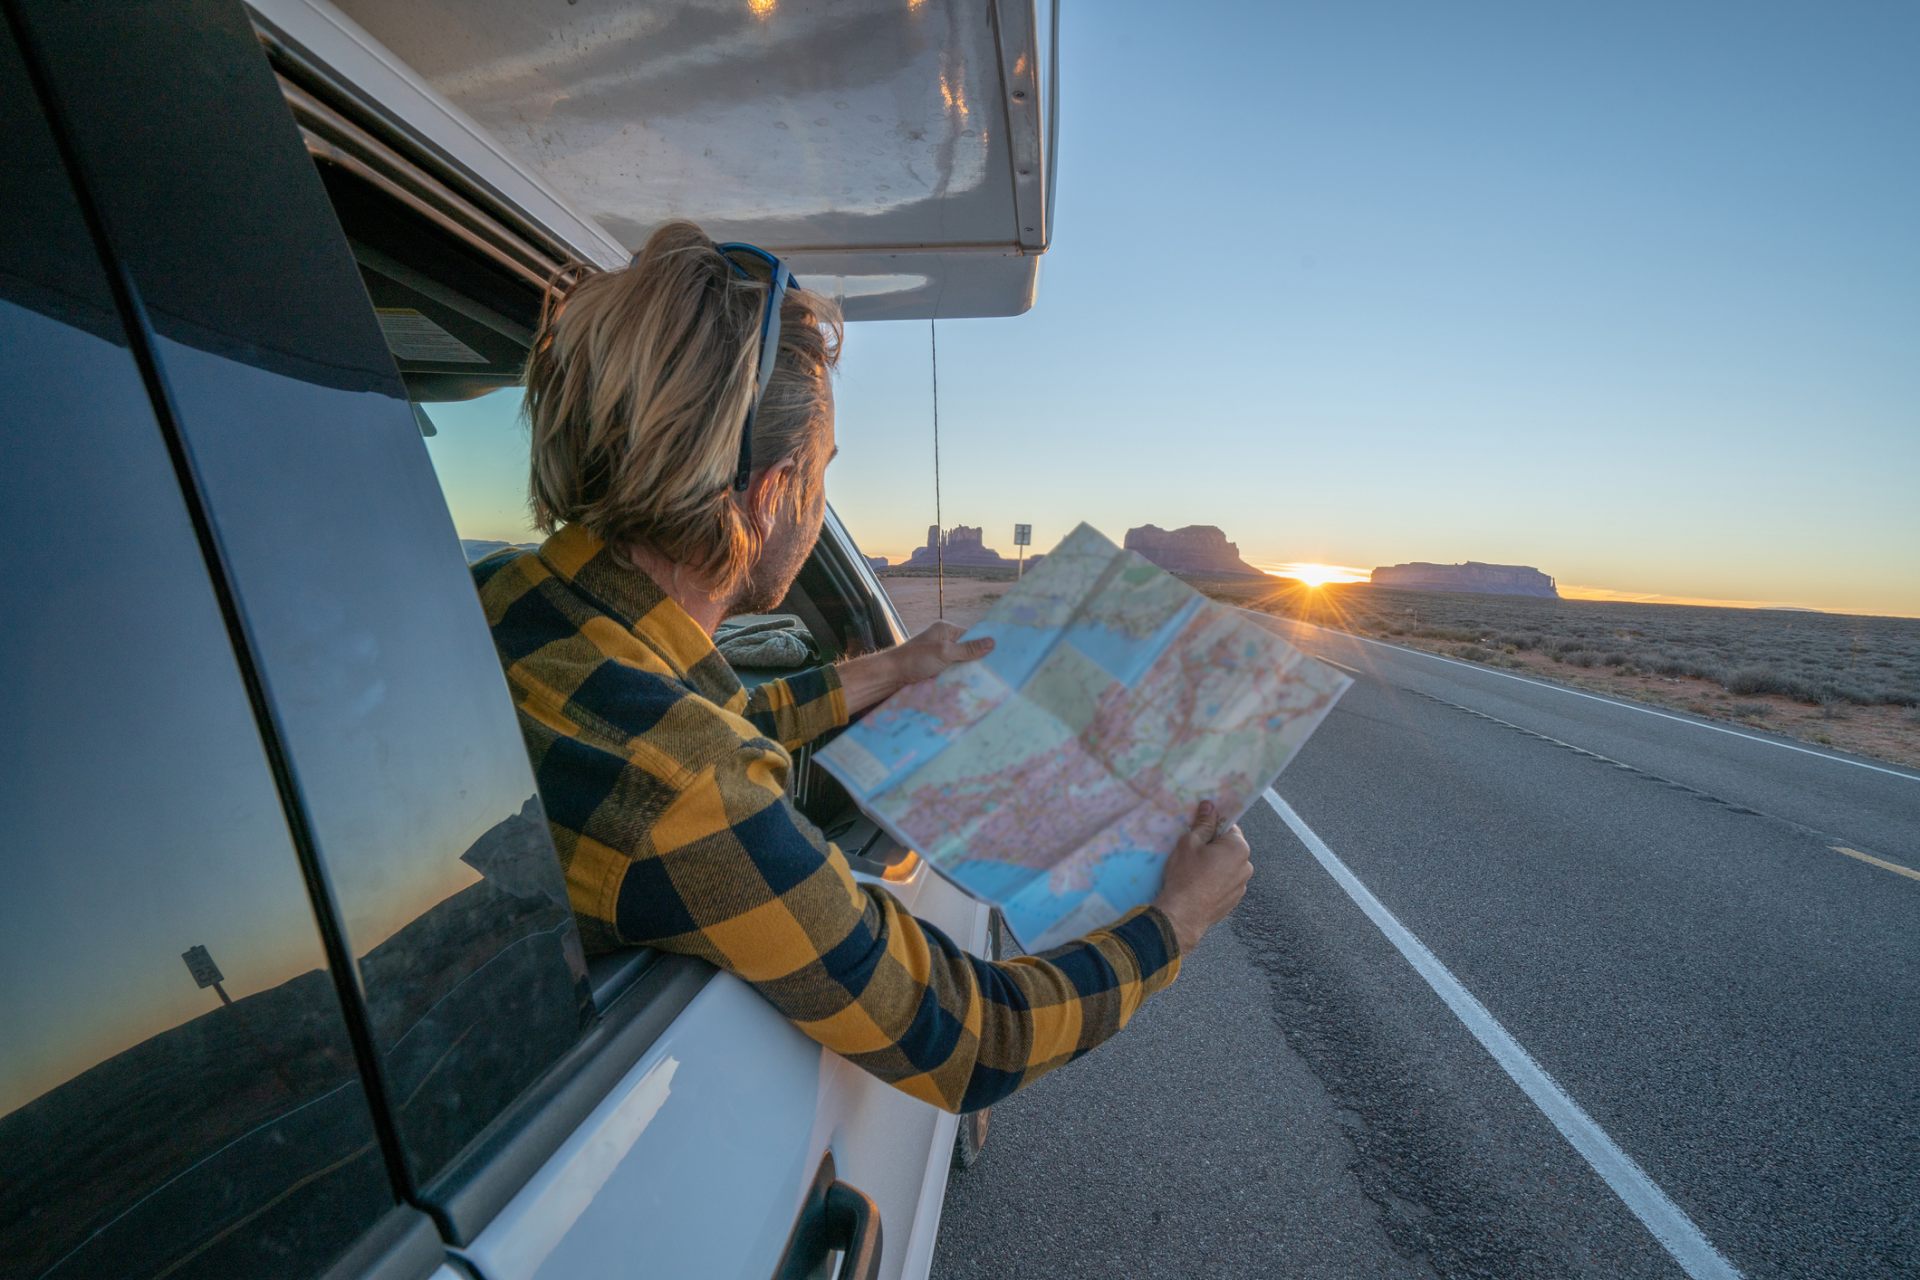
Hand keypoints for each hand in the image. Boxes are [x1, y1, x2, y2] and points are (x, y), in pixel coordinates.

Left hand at [887, 620, 993, 687]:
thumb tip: (992, 642)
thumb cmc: (915, 660)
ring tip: (986, 681)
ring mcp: (939, 657)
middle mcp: (943, 641)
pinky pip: (952, 673)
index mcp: (945, 630)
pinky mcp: (935, 670)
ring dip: (968, 672)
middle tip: (996, 672)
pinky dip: (959, 679)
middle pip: (967, 651)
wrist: (891, 676)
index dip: (984, 646)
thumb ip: (968, 649)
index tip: (1001, 657)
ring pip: (960, 664)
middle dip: (977, 661)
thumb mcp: (944, 652)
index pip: (971, 636)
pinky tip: (970, 687)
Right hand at [1151, 800, 1252, 953]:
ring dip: (1215, 865)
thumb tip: (1210, 805)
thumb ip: (1203, 823)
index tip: (1198, 831)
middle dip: (1214, 847)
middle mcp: (1246, 866)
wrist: (1183, 914)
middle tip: (1193, 852)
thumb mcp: (1190, 842)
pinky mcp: (1234, 901)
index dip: (1213, 827)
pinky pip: (1225, 883)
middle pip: (1229, 847)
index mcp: (1239, 848)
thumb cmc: (1186, 874)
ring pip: (1227, 866)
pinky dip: (1215, 881)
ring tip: (1194, 871)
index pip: (1229, 827)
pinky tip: (1198, 885)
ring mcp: (1242, 885)